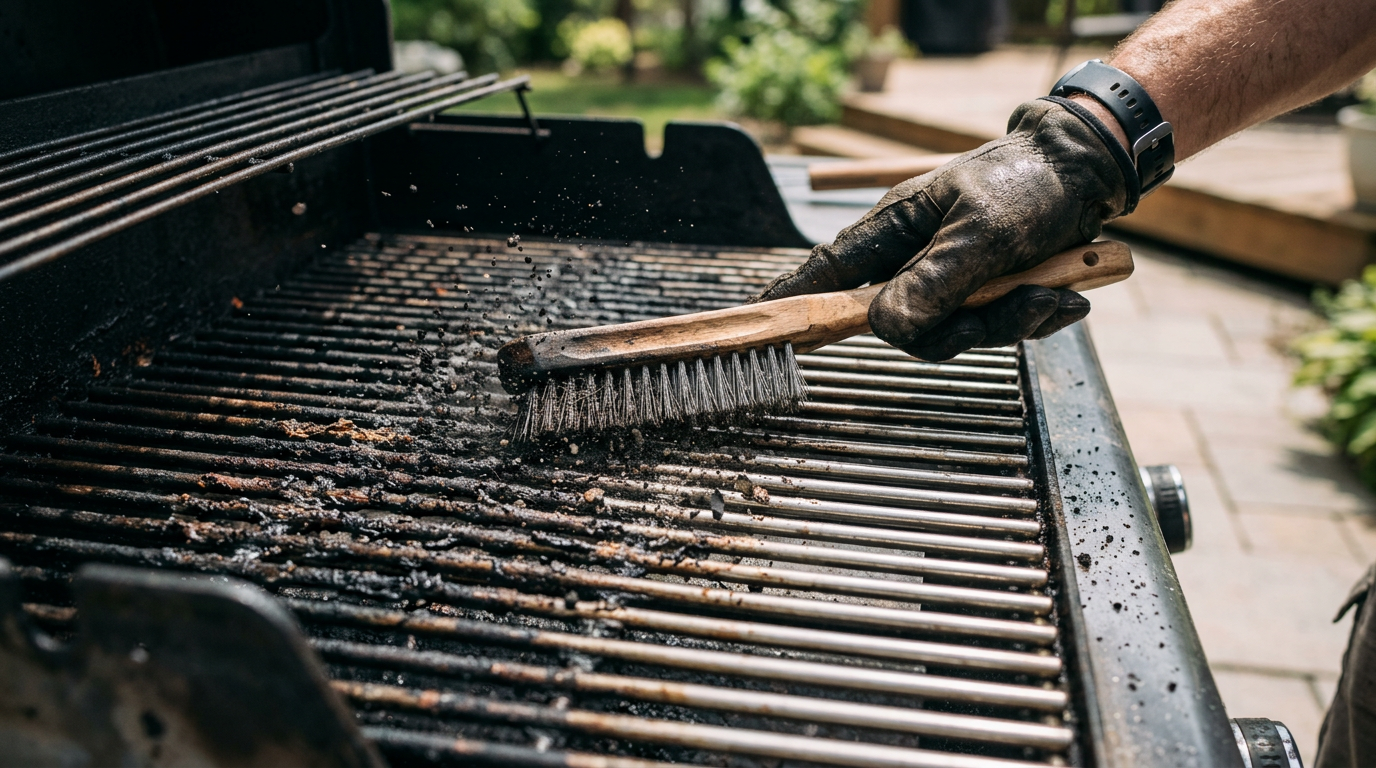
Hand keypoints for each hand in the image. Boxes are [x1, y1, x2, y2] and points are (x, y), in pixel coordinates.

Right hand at [754, 99, 1129, 359]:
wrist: (1092, 170)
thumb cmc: (1029, 184)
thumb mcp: (984, 234)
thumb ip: (934, 282)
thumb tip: (885, 326)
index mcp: (895, 230)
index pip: (829, 272)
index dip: (795, 300)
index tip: (767, 326)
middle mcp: (913, 257)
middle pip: (903, 324)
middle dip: (960, 327)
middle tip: (1007, 305)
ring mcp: (948, 276)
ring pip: (954, 332)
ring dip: (1010, 320)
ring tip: (1052, 293)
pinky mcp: (984, 290)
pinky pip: (993, 329)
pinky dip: (1032, 317)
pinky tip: (1062, 296)